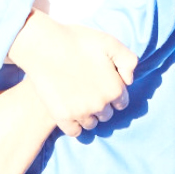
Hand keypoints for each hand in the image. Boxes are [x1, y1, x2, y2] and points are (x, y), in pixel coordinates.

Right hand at [4, 10, 133, 135]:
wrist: (45, 46)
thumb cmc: (78, 41)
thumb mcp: (111, 43)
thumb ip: (128, 61)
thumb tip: (129, 81)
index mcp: (114, 89)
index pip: (121, 102)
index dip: (112, 92)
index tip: (102, 84)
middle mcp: (100, 105)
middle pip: (106, 114)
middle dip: (101, 104)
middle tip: (89, 89)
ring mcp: (81, 113)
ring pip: (91, 123)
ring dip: (88, 115)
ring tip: (78, 98)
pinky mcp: (63, 118)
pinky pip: (75, 131)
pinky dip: (75, 124)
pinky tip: (71, 110)